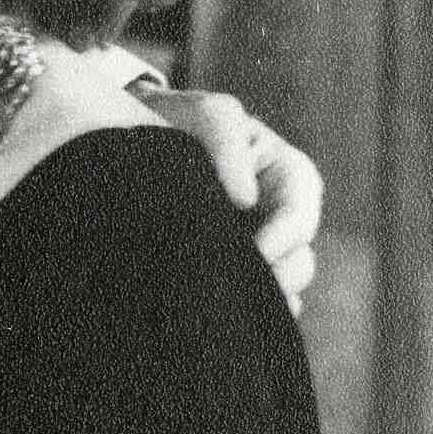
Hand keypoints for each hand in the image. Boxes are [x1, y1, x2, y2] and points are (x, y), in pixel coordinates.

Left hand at [143, 85, 321, 310]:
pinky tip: (211, 318)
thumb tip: (245, 199)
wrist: (133, 141)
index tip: (254, 254)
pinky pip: (247, 306)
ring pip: (276, 292)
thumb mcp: (207, 115)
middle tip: (234, 291)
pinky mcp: (232, 273)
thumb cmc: (181, 121)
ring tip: (221, 310)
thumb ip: (226, 142)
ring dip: (254, 302)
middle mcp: (282, 220)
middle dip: (272, 280)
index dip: (281, 241)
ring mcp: (259, 250)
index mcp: (290, 179)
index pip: (300, 219)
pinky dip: (237, 314)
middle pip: (297, 264)